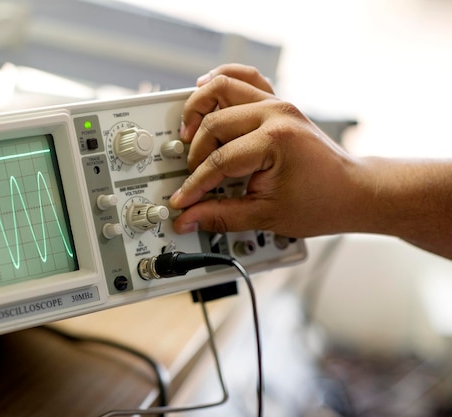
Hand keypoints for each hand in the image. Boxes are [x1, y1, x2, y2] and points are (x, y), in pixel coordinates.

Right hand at [169, 64, 359, 238]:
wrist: (352, 191)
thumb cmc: (321, 202)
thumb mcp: (265, 216)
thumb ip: (221, 215)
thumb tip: (189, 218)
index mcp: (274, 140)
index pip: (218, 161)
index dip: (195, 185)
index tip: (183, 201)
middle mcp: (275, 113)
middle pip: (214, 123)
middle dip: (195, 154)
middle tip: (192, 176)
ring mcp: (277, 103)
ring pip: (223, 87)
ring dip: (199, 107)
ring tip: (188, 131)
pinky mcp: (277, 103)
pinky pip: (245, 78)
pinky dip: (221, 81)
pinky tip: (204, 90)